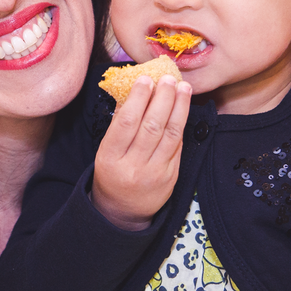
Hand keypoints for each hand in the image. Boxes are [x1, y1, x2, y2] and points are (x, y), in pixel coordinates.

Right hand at [91, 74, 190, 230]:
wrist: (122, 211)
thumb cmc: (112, 173)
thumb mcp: (106, 151)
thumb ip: (119, 124)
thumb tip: (134, 90)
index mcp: (110, 158)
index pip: (126, 123)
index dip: (138, 99)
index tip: (145, 79)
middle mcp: (133, 166)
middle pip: (152, 127)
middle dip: (163, 99)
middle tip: (168, 78)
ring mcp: (154, 174)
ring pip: (170, 135)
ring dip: (179, 108)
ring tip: (183, 87)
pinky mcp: (171, 178)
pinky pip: (177, 147)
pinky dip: (181, 124)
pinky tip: (183, 108)